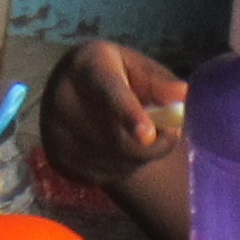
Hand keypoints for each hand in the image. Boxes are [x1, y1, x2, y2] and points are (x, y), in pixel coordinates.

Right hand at [39, 37, 186, 202]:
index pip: (108, 92)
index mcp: (87, 66)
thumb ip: (159, 82)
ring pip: (117, 159)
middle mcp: (63, 97)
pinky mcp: (59, 159)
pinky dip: (125, 165)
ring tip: (139, 132)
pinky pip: (106, 173)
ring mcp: (56, 132)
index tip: (148, 135)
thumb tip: (183, 93)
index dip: (128, 114)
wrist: (77, 97)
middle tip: (163, 129)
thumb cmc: (119, 77)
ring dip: (143, 152)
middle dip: (152, 139)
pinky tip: (119, 146)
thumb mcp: (138, 69)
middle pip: (117, 135)